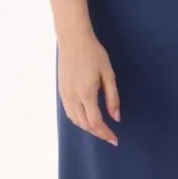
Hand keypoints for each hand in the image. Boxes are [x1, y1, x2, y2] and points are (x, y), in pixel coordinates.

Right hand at [58, 29, 119, 144]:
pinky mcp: (61, 91)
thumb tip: (116, 118)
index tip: (115, 140)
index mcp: (86, 94)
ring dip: (88, 128)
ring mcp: (65, 95)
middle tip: (110, 137)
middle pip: (85, 125)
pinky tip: (87, 120)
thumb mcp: (108, 74)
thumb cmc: (93, 54)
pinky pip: (69, 113)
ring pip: (76, 121)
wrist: (73, 39)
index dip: (106, 133)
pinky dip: (79, 121)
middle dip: (98, 133)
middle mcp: (73, 98)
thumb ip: (112, 98)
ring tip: (100, 130)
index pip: (96, 122)